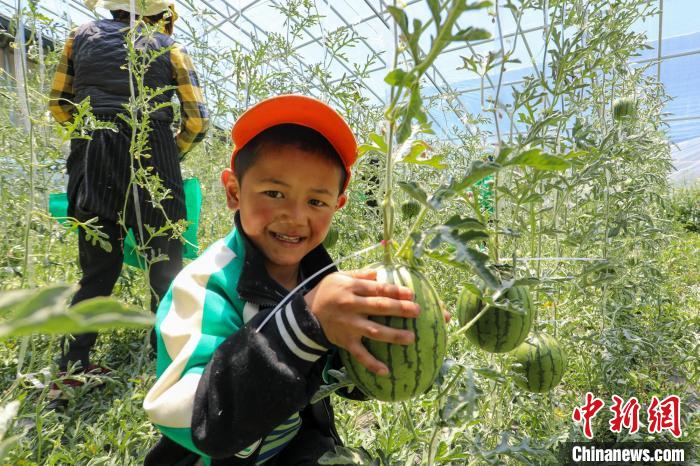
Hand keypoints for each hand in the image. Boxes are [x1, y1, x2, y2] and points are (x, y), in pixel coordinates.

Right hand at [305, 269, 419, 375]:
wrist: (306, 314)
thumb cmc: (327, 292)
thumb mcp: (339, 277)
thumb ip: (360, 274)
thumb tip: (379, 273)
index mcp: (351, 288)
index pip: (378, 289)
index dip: (395, 291)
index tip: (411, 294)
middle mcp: (351, 306)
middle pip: (379, 307)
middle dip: (400, 309)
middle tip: (417, 311)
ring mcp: (349, 325)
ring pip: (374, 331)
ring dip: (393, 335)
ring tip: (411, 338)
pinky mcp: (345, 341)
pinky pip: (360, 354)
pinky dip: (372, 363)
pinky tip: (385, 371)